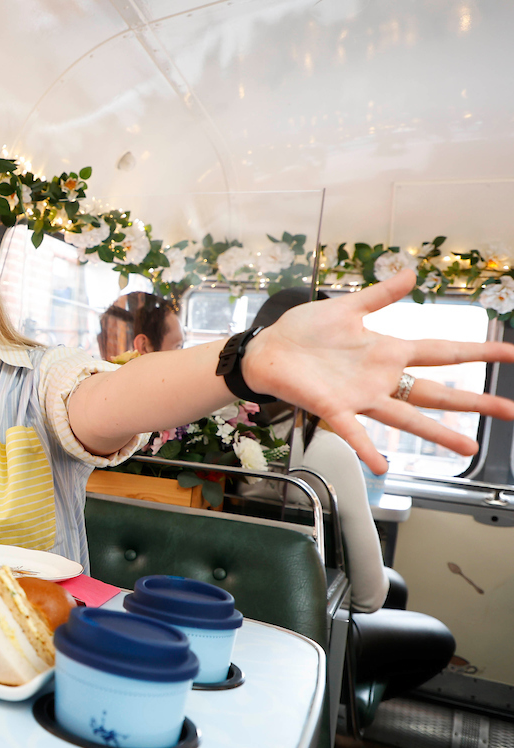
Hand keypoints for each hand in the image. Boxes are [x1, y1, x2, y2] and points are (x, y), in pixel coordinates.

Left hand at [244, 271, 513, 473]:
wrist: (265, 350)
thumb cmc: (302, 331)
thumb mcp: (346, 307)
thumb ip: (380, 294)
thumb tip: (412, 272)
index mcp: (388, 351)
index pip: (443, 352)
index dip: (478, 352)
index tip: (512, 353)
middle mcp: (381, 378)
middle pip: (436, 392)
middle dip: (474, 402)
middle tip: (511, 412)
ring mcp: (359, 396)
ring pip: (406, 418)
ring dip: (437, 433)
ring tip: (468, 448)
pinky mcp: (332, 408)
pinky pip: (353, 432)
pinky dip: (366, 448)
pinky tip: (383, 467)